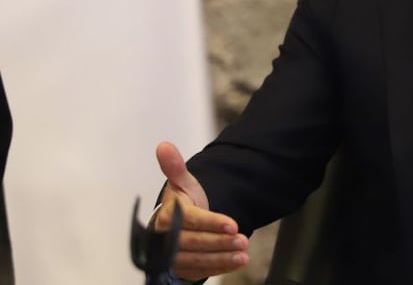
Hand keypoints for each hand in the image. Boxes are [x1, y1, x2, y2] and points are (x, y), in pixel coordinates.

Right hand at [155, 142, 248, 279]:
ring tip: (243, 254)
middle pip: (195, 242)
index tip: (233, 224)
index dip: (212, 223)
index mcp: (166, 217)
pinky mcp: (181, 269)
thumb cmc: (182, 203)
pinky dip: (220, 267)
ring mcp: (172, 257)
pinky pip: (201, 271)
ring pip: (198, 260)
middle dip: (220, 242)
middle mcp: (165, 239)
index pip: (190, 221)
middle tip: (243, 239)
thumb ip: (175, 167)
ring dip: (222, 258)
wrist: (175, 226)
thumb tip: (164, 146)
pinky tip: (237, 261)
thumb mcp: (182, 184)